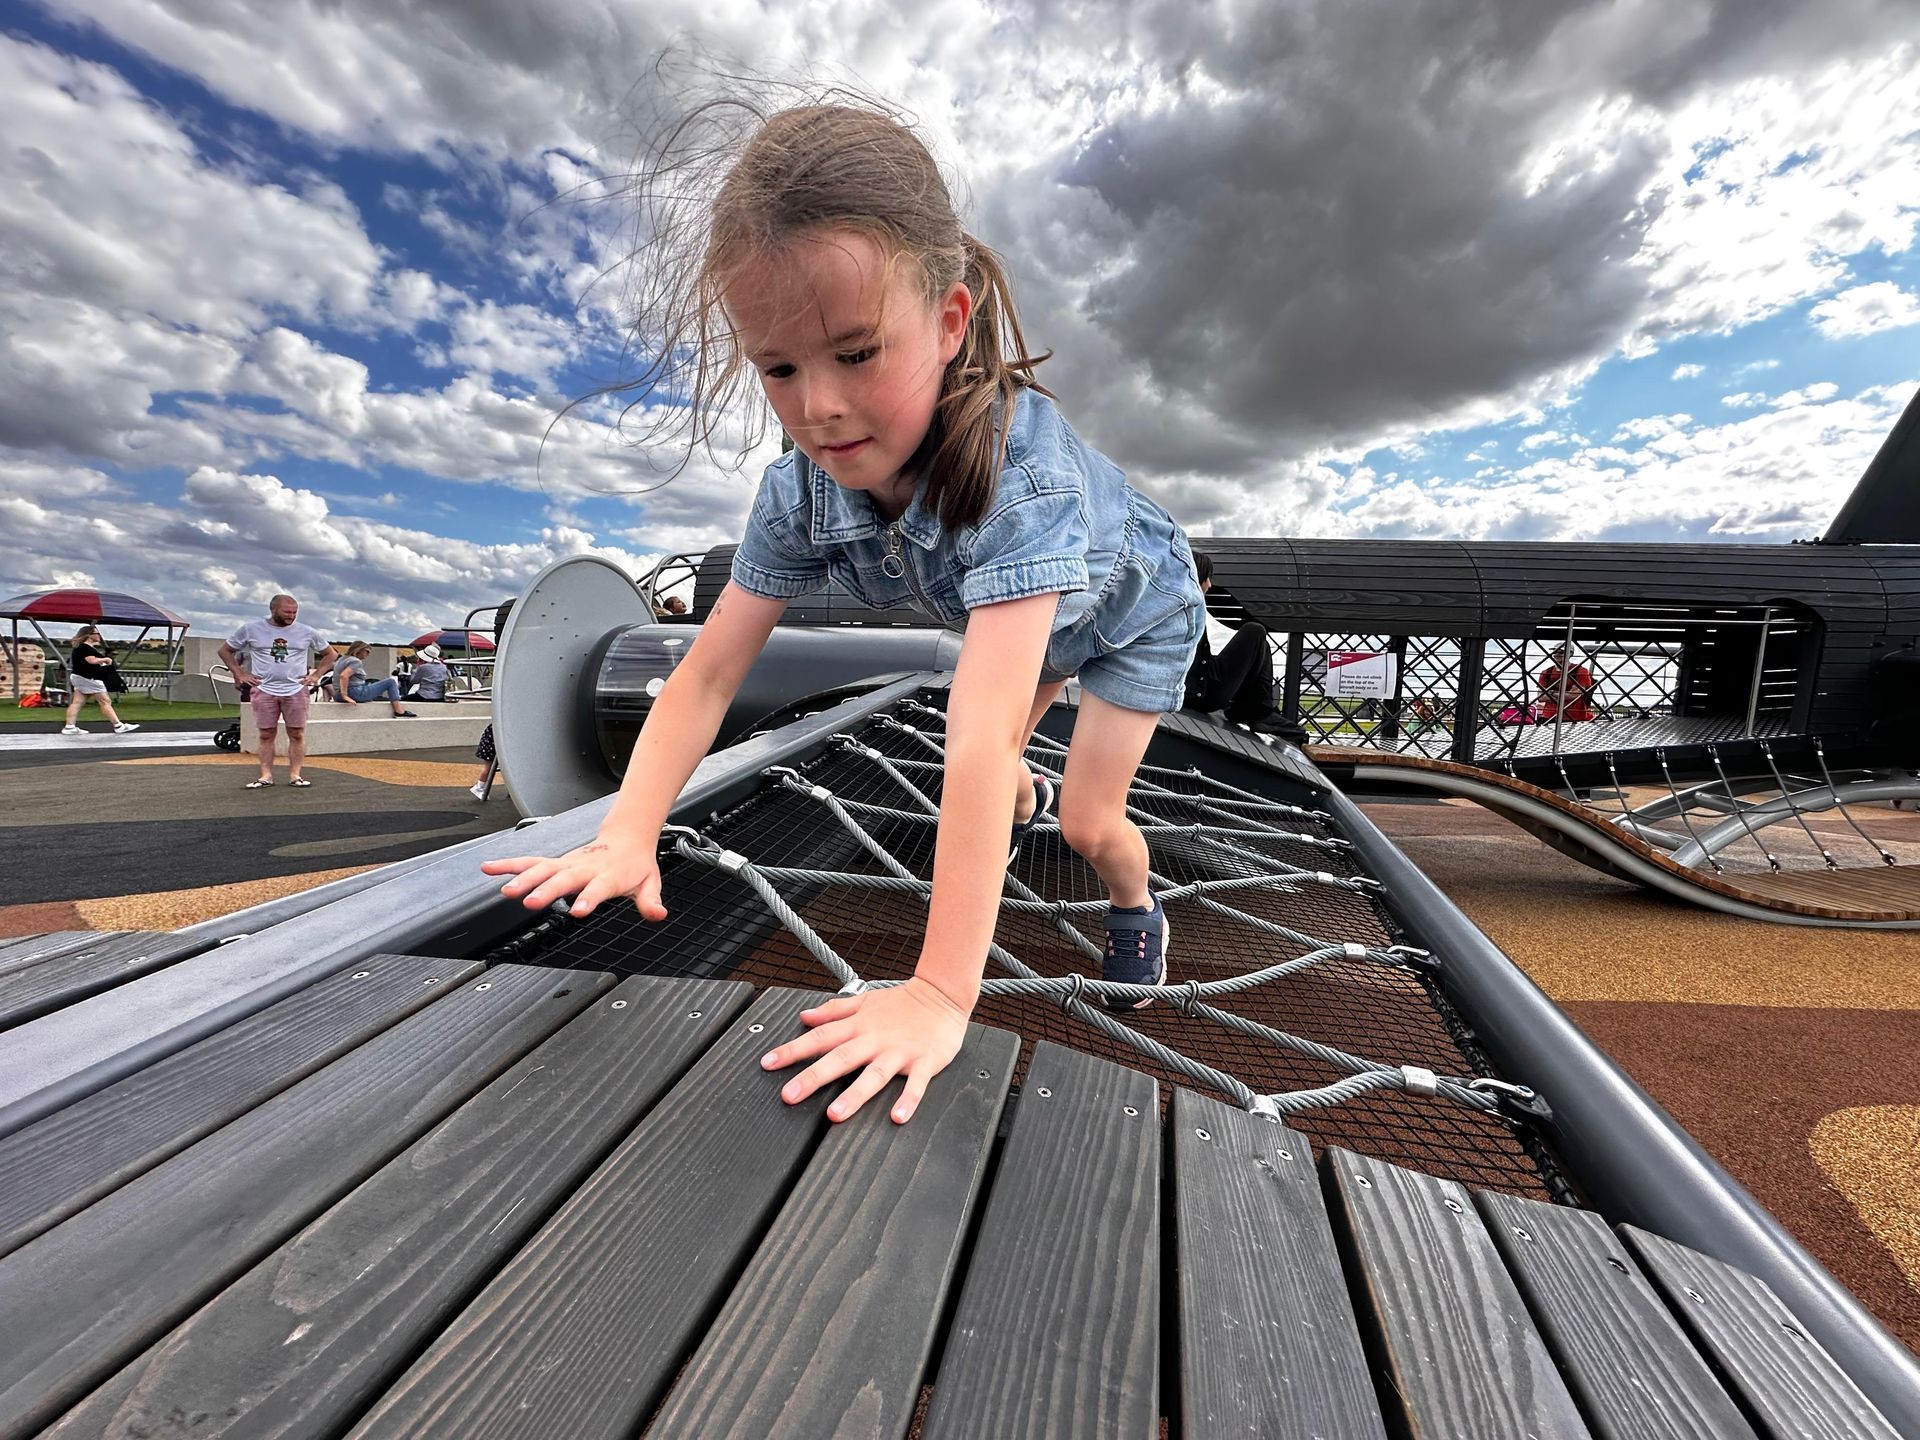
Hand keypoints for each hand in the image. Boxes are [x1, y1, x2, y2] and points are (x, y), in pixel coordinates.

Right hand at [480, 837, 665, 918]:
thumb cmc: (636, 865)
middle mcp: (584, 868)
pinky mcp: (556, 862)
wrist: (628, 838)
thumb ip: (651, 901)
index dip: (589, 899)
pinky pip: (530, 862)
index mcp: (608, 875)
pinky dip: (509, 864)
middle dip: (546, 890)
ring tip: (506, 891)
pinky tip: (489, 868)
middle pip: (564, 879)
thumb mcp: (650, 884)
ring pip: (542, 869)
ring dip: (523, 879)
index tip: (577, 911)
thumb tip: (659, 914)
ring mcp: (568, 864)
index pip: (598, 888)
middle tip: (531, 903)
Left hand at [761, 977, 968, 1124]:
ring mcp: (899, 1052)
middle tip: (790, 1094)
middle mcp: (875, 1040)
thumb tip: (804, 1016)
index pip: (820, 1038)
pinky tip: (897, 1116)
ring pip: (873, 1075)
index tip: (768, 1064)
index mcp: (859, 1026)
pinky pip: (916, 1084)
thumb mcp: (864, 1001)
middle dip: (814, 1077)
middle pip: (840, 1058)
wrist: (942, 994)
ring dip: (854, 1094)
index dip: (793, 1051)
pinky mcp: (924, 1062)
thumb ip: (834, 1011)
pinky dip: (908, 1100)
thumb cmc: (902, 1003)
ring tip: (835, 1114)